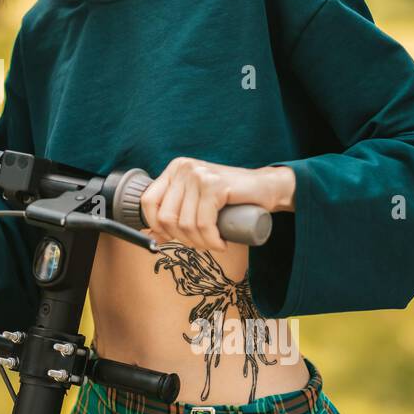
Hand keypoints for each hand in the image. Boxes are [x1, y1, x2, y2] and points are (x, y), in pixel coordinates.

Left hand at [139, 158, 294, 253]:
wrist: (266, 187)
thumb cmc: (231, 199)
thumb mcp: (196, 200)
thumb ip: (175, 210)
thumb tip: (151, 235)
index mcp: (175, 169)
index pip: (147, 201)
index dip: (155, 226)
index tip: (170, 239)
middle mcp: (184, 168)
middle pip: (166, 216)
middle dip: (182, 239)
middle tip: (200, 244)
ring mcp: (199, 175)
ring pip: (186, 224)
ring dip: (200, 243)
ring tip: (213, 244)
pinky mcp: (216, 185)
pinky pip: (204, 224)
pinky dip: (211, 240)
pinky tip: (221, 243)